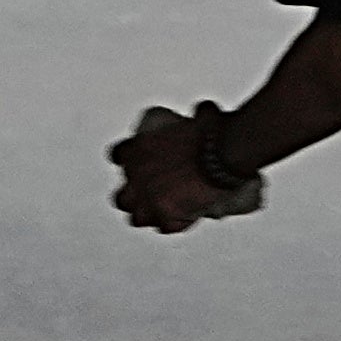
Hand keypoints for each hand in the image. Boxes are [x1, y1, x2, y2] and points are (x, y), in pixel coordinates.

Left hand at [110, 107, 260, 234]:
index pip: (118, 157)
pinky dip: (176, 225)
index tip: (142, 164)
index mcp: (138, 149)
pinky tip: (186, 220)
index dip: (130, 162)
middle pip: (121, 196)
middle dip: (134, 197)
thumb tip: (204, 113)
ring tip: (166, 213)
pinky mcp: (167, 217)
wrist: (222, 154)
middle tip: (153, 195)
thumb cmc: (211, 133)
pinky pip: (166, 228)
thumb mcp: (197, 117)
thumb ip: (194, 117)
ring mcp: (149, 200)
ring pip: (137, 218)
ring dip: (150, 215)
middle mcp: (136, 177)